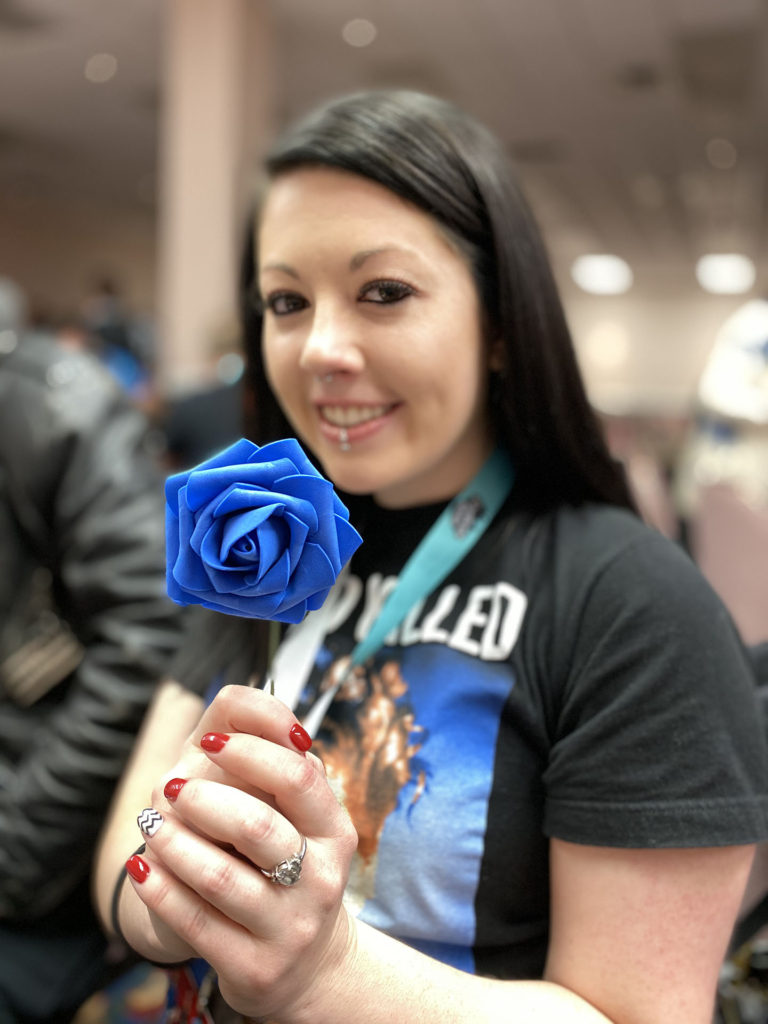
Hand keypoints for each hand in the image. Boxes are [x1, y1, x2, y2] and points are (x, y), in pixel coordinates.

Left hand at [127, 685, 358, 1019]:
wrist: (300, 961)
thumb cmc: (284, 862)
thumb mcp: (290, 814)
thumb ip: (272, 758)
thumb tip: (241, 710)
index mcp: (333, 829)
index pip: (298, 774)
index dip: (250, 750)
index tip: (209, 741)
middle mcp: (321, 878)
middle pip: (258, 825)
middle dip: (203, 798)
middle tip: (171, 787)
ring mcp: (291, 928)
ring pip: (221, 877)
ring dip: (173, 842)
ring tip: (150, 824)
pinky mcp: (255, 968)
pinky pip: (194, 922)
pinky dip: (160, 888)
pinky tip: (142, 866)